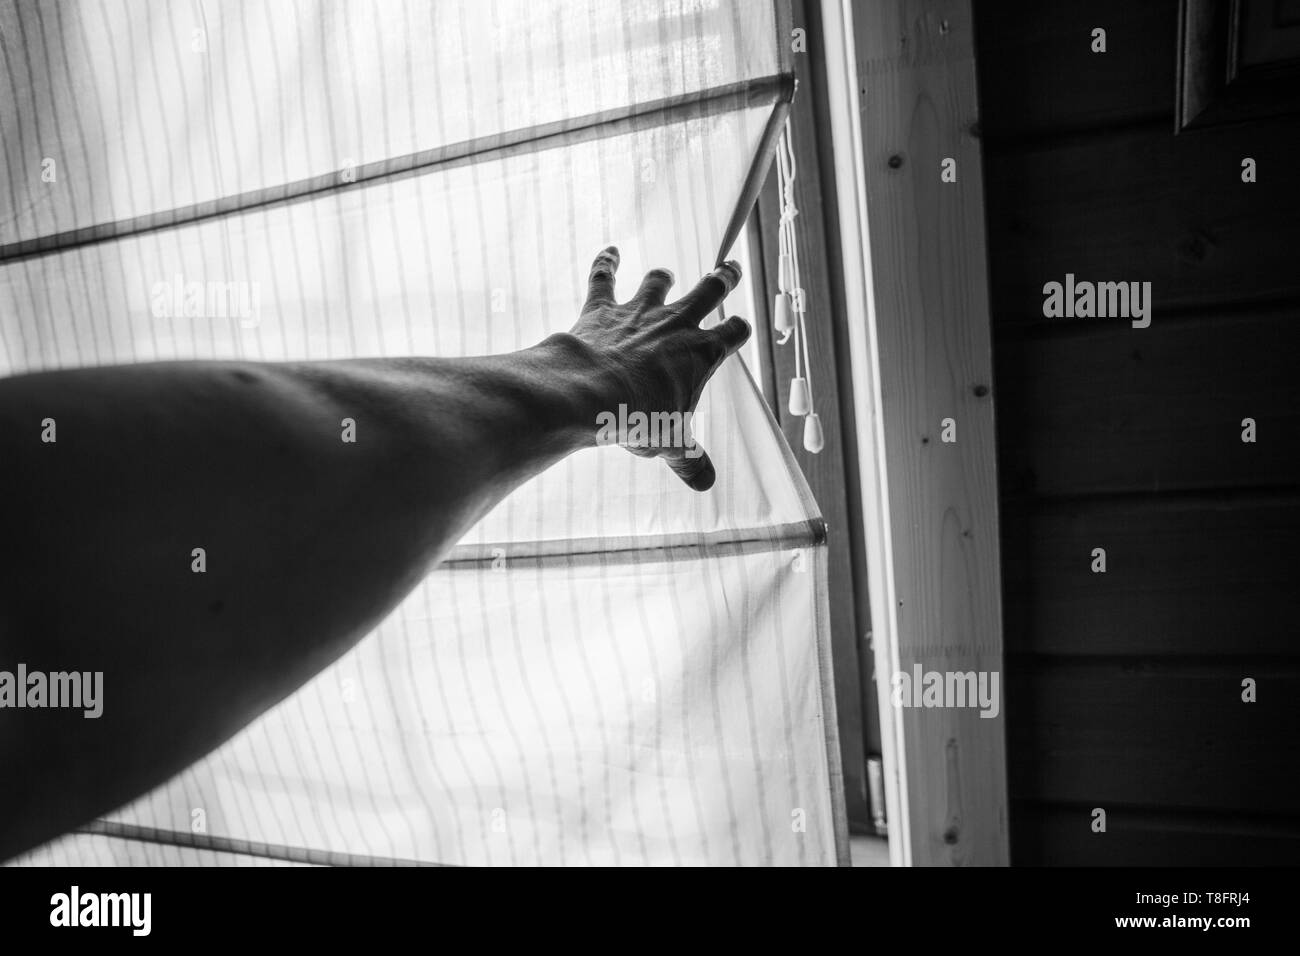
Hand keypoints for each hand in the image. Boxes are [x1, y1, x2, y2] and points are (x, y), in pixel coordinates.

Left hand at [568, 245, 751, 490]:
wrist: (591, 393)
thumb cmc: (638, 418)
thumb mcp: (670, 443)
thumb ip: (689, 460)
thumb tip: (706, 483)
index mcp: (702, 354)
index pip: (734, 334)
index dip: (739, 330)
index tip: (741, 328)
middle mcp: (676, 324)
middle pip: (709, 290)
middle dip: (722, 279)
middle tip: (730, 269)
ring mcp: (640, 312)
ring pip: (660, 282)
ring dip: (663, 277)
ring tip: (666, 273)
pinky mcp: (604, 308)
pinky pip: (605, 277)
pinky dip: (606, 263)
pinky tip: (608, 251)